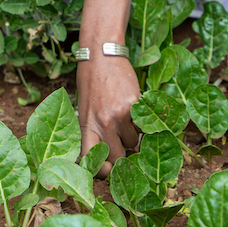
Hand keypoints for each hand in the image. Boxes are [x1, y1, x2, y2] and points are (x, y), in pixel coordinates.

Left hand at [77, 55, 140, 176]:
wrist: (101, 55)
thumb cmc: (91, 83)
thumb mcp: (84, 108)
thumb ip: (94, 130)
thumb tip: (111, 155)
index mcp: (86, 125)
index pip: (91, 160)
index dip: (102, 171)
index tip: (109, 169)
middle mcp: (102, 123)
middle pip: (118, 158)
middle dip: (123, 157)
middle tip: (124, 147)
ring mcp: (119, 115)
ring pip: (133, 143)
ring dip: (132, 137)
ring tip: (124, 118)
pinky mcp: (134, 106)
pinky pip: (142, 126)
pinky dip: (140, 122)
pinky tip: (131, 108)